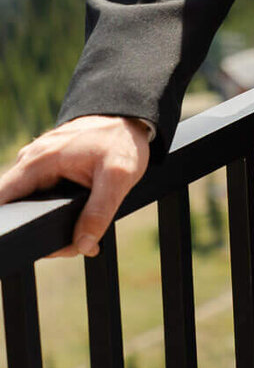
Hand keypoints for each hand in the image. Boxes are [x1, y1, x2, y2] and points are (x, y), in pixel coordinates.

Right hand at [0, 115, 150, 257]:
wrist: (127, 120)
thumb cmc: (121, 142)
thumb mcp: (118, 177)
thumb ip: (100, 212)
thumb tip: (82, 244)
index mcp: (39, 160)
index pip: (2, 196)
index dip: (5, 223)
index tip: (22, 242)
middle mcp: (30, 160)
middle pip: (16, 207)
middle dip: (40, 232)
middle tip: (70, 247)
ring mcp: (36, 163)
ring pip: (28, 204)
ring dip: (49, 224)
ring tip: (79, 237)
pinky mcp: (45, 168)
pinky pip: (39, 194)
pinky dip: (54, 211)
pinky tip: (78, 223)